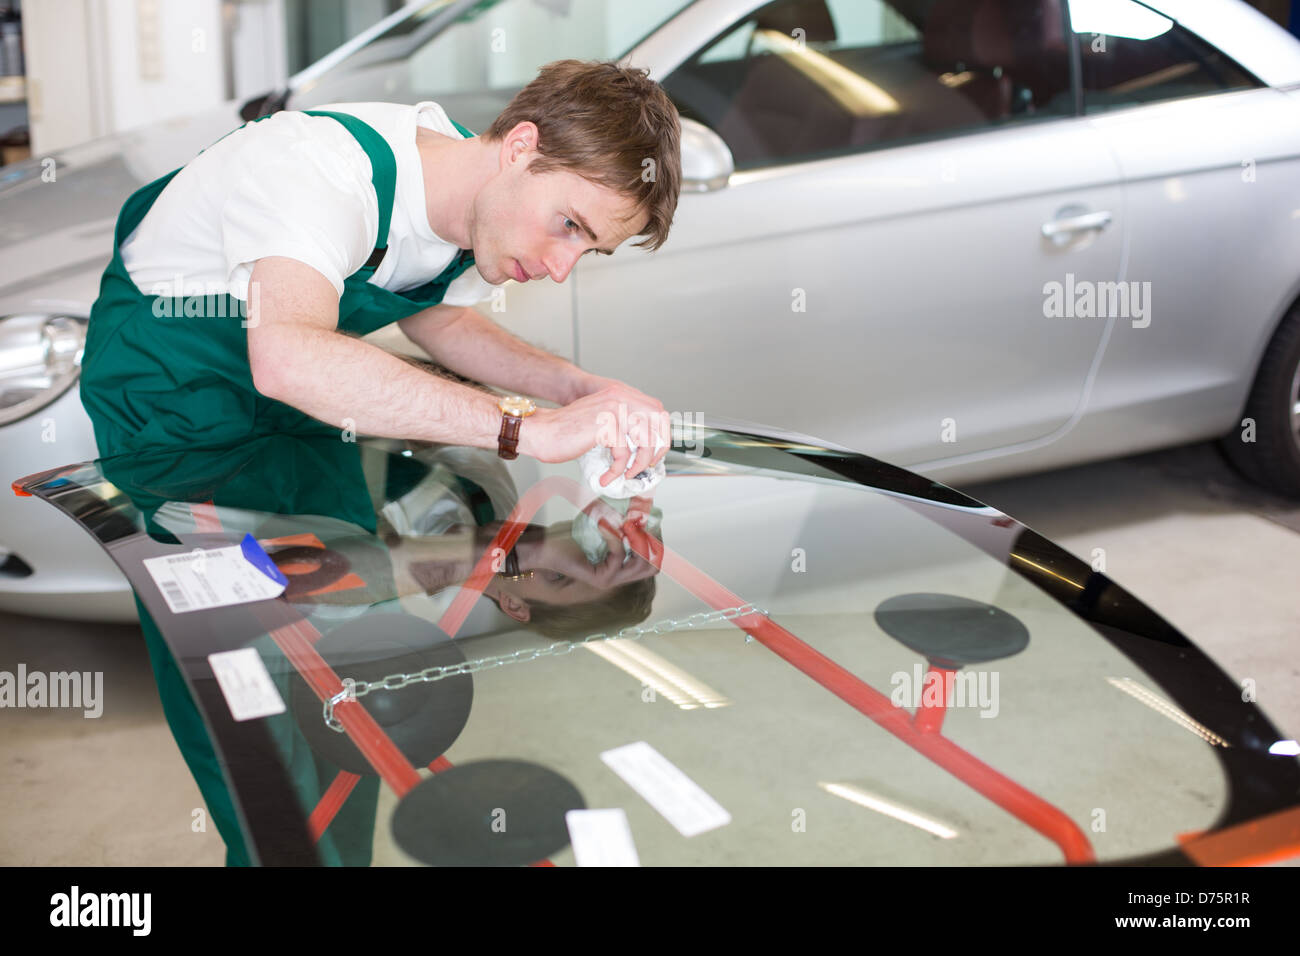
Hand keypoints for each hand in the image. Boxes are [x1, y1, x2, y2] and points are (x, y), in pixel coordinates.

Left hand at [516, 521, 658, 588]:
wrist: (545, 549)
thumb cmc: (569, 538)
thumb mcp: (601, 528)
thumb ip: (620, 524)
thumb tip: (641, 509)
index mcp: (622, 567)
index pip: (654, 560)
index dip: (655, 539)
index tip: (646, 519)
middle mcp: (620, 577)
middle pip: (653, 566)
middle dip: (651, 542)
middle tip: (638, 523)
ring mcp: (611, 581)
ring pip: (641, 565)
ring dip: (637, 539)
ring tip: (626, 523)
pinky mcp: (600, 579)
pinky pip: (618, 555)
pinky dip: (613, 536)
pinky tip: (603, 523)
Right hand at [519, 381, 670, 483]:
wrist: (540, 431)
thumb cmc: (567, 431)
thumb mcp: (601, 421)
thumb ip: (622, 424)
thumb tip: (645, 444)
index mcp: (620, 394)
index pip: (657, 409)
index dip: (661, 432)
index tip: (653, 451)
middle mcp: (619, 397)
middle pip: (658, 420)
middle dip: (658, 446)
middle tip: (645, 464)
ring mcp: (612, 410)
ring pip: (645, 439)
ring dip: (639, 462)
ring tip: (626, 473)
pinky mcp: (604, 426)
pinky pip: (623, 453)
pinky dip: (617, 470)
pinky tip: (607, 477)